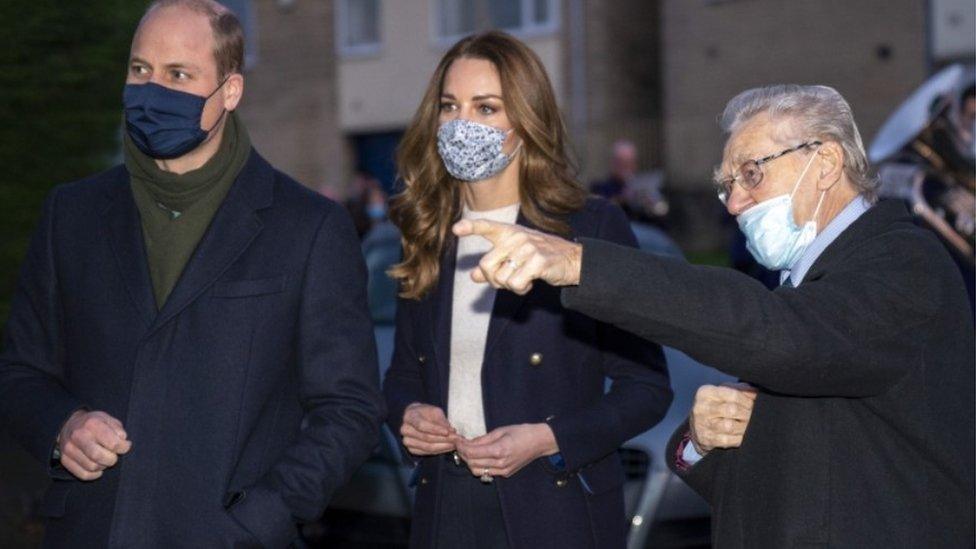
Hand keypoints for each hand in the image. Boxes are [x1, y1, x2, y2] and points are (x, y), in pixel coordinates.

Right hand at [57, 410, 131, 480]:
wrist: (70, 425)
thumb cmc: (94, 423)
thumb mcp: (108, 419)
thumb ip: (118, 430)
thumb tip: (124, 442)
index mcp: (92, 424)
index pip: (112, 443)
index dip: (123, 448)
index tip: (124, 446)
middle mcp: (78, 436)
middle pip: (99, 456)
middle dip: (112, 459)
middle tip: (114, 455)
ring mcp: (69, 449)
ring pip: (92, 467)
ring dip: (103, 466)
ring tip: (104, 458)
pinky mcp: (65, 460)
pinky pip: (84, 475)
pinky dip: (94, 474)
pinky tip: (98, 466)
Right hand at [400, 403, 457, 455]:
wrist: (417, 418)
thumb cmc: (427, 413)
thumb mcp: (435, 411)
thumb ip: (442, 421)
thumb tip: (450, 431)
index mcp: (409, 416)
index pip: (422, 425)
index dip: (436, 430)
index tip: (448, 432)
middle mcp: (405, 429)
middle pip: (426, 438)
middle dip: (444, 439)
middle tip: (456, 439)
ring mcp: (407, 440)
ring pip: (427, 447)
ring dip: (443, 446)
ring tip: (455, 443)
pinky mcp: (411, 449)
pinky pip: (427, 453)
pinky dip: (439, 451)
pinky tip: (448, 447)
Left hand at [451, 219, 582, 294]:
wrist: (572, 260)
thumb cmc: (539, 258)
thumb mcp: (514, 258)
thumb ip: (493, 264)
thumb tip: (473, 275)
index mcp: (509, 232)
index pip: (487, 226)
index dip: (470, 227)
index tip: (456, 229)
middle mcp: (516, 237)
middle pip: (486, 265)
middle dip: (493, 280)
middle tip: (507, 281)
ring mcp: (528, 247)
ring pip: (501, 278)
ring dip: (510, 286)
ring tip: (524, 278)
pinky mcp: (538, 261)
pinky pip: (516, 284)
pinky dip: (521, 289)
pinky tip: (531, 281)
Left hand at [455, 423, 557, 478]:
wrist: (540, 442)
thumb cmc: (521, 432)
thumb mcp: (500, 431)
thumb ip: (482, 439)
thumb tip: (467, 442)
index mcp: (499, 450)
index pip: (472, 452)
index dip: (461, 447)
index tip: (457, 440)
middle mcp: (500, 464)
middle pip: (472, 464)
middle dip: (463, 454)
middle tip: (460, 445)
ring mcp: (503, 471)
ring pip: (477, 472)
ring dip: (469, 462)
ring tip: (468, 451)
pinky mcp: (506, 474)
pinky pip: (487, 473)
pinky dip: (479, 466)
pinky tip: (479, 457)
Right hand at [689, 383, 756, 455]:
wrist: (699, 427)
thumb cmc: (716, 406)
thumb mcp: (725, 393)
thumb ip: (741, 390)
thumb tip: (756, 392)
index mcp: (706, 392)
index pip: (733, 394)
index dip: (747, 400)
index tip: (754, 403)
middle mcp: (701, 408)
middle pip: (732, 410)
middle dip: (747, 414)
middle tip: (754, 416)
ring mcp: (702, 425)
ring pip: (730, 426)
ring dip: (744, 427)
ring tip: (749, 425)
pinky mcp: (706, 440)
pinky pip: (728, 440)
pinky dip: (739, 438)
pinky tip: (742, 435)